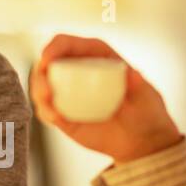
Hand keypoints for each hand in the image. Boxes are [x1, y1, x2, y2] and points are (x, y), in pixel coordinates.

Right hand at [29, 35, 182, 161]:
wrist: (141, 141)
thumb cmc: (145, 112)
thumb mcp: (146, 96)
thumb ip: (138, 85)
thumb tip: (132, 74)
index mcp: (95, 56)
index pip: (67, 44)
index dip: (54, 47)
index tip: (47, 59)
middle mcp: (77, 71)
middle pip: (48, 63)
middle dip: (40, 73)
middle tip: (47, 91)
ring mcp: (68, 93)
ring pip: (42, 86)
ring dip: (39, 93)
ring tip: (51, 107)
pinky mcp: (63, 114)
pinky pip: (47, 110)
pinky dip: (47, 112)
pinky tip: (56, 118)